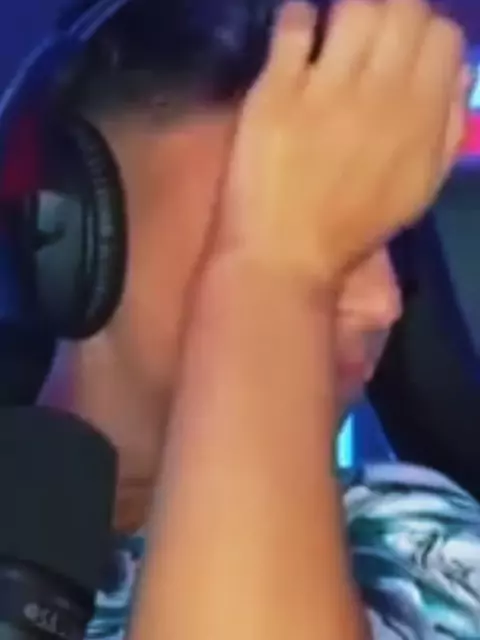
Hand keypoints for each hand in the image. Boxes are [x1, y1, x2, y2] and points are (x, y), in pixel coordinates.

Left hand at [218, 0, 466, 286]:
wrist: (286, 253)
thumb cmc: (354, 228)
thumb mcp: (419, 189)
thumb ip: (447, 129)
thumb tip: (459, 71)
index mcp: (420, 118)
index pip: (442, 37)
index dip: (424, 38)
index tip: (403, 54)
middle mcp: (380, 94)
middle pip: (403, 10)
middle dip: (389, 18)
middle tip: (366, 44)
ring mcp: (326, 89)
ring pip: (354, 7)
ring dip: (345, 17)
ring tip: (331, 42)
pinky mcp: (276, 91)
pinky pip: (293, 23)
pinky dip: (297, 21)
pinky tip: (297, 40)